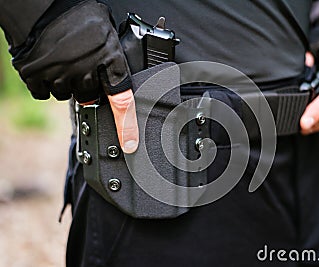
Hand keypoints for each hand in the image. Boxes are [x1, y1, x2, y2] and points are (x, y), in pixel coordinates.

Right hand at [12, 1, 138, 152]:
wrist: (45, 7)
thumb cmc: (82, 18)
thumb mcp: (109, 37)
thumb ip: (114, 63)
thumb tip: (119, 84)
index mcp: (109, 61)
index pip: (122, 99)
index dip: (127, 125)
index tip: (129, 143)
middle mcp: (85, 71)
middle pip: (88, 97)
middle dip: (85, 86)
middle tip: (81, 66)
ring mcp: (59, 75)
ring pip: (65, 94)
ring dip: (65, 82)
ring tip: (64, 61)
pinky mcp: (36, 76)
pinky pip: (43, 92)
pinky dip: (45, 81)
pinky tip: (49, 65)